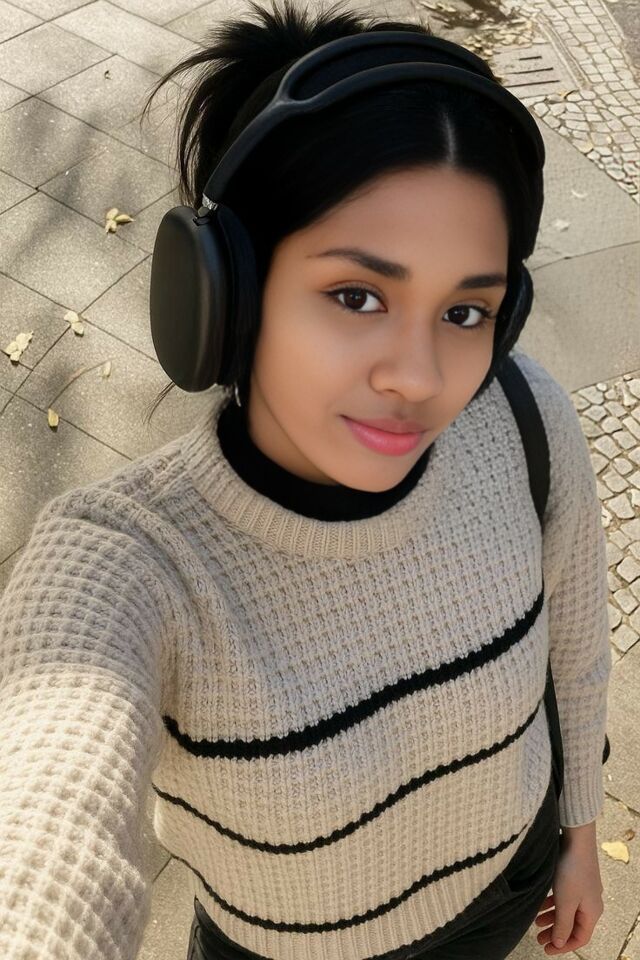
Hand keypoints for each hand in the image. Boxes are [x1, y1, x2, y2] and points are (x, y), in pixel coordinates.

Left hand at [533, 837, 603, 953]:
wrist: (575, 839)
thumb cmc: (571, 872)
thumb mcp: (565, 902)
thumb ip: (562, 924)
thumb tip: (558, 943)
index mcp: (592, 912)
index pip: (580, 937)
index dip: (564, 946)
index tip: (546, 950)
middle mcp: (590, 902)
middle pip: (572, 924)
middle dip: (555, 933)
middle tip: (538, 939)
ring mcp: (582, 889)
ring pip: (566, 910)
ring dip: (551, 918)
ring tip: (534, 922)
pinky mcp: (573, 877)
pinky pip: (562, 897)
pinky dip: (551, 903)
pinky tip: (537, 903)